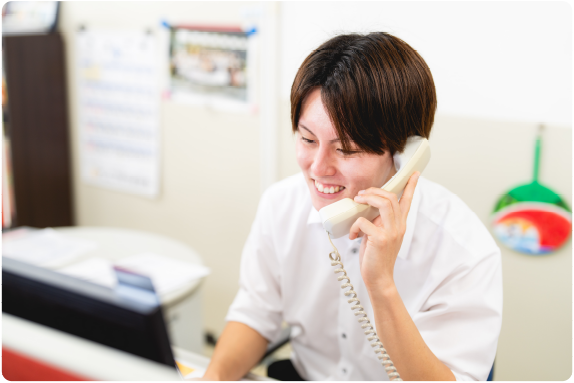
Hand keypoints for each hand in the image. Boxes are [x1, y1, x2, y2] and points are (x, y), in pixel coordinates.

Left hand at [349, 172, 419, 290]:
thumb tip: (365, 209)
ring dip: (367, 199)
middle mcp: (399, 226)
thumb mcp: (379, 236)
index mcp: (400, 225)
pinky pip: (364, 222)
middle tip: (361, 194)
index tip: (415, 174)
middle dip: (374, 190)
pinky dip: (354, 226)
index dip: (411, 186)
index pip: (407, 201)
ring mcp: (391, 232)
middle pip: (391, 197)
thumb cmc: (376, 258)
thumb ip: (377, 222)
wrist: (379, 279)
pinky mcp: (380, 239)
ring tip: (357, 202)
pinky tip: (352, 236)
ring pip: (383, 203)